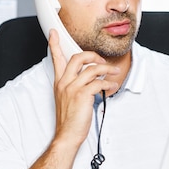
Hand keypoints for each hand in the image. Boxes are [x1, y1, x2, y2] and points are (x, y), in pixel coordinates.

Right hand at [49, 29, 118, 145]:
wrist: (67, 135)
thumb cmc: (69, 120)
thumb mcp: (67, 99)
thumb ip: (75, 87)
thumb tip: (91, 80)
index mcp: (59, 82)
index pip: (56, 59)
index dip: (54, 44)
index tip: (53, 33)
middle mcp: (64, 82)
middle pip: (78, 58)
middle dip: (93, 55)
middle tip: (102, 60)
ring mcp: (72, 88)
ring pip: (92, 69)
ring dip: (107, 69)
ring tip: (114, 72)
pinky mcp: (82, 95)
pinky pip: (99, 82)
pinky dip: (108, 83)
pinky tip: (112, 86)